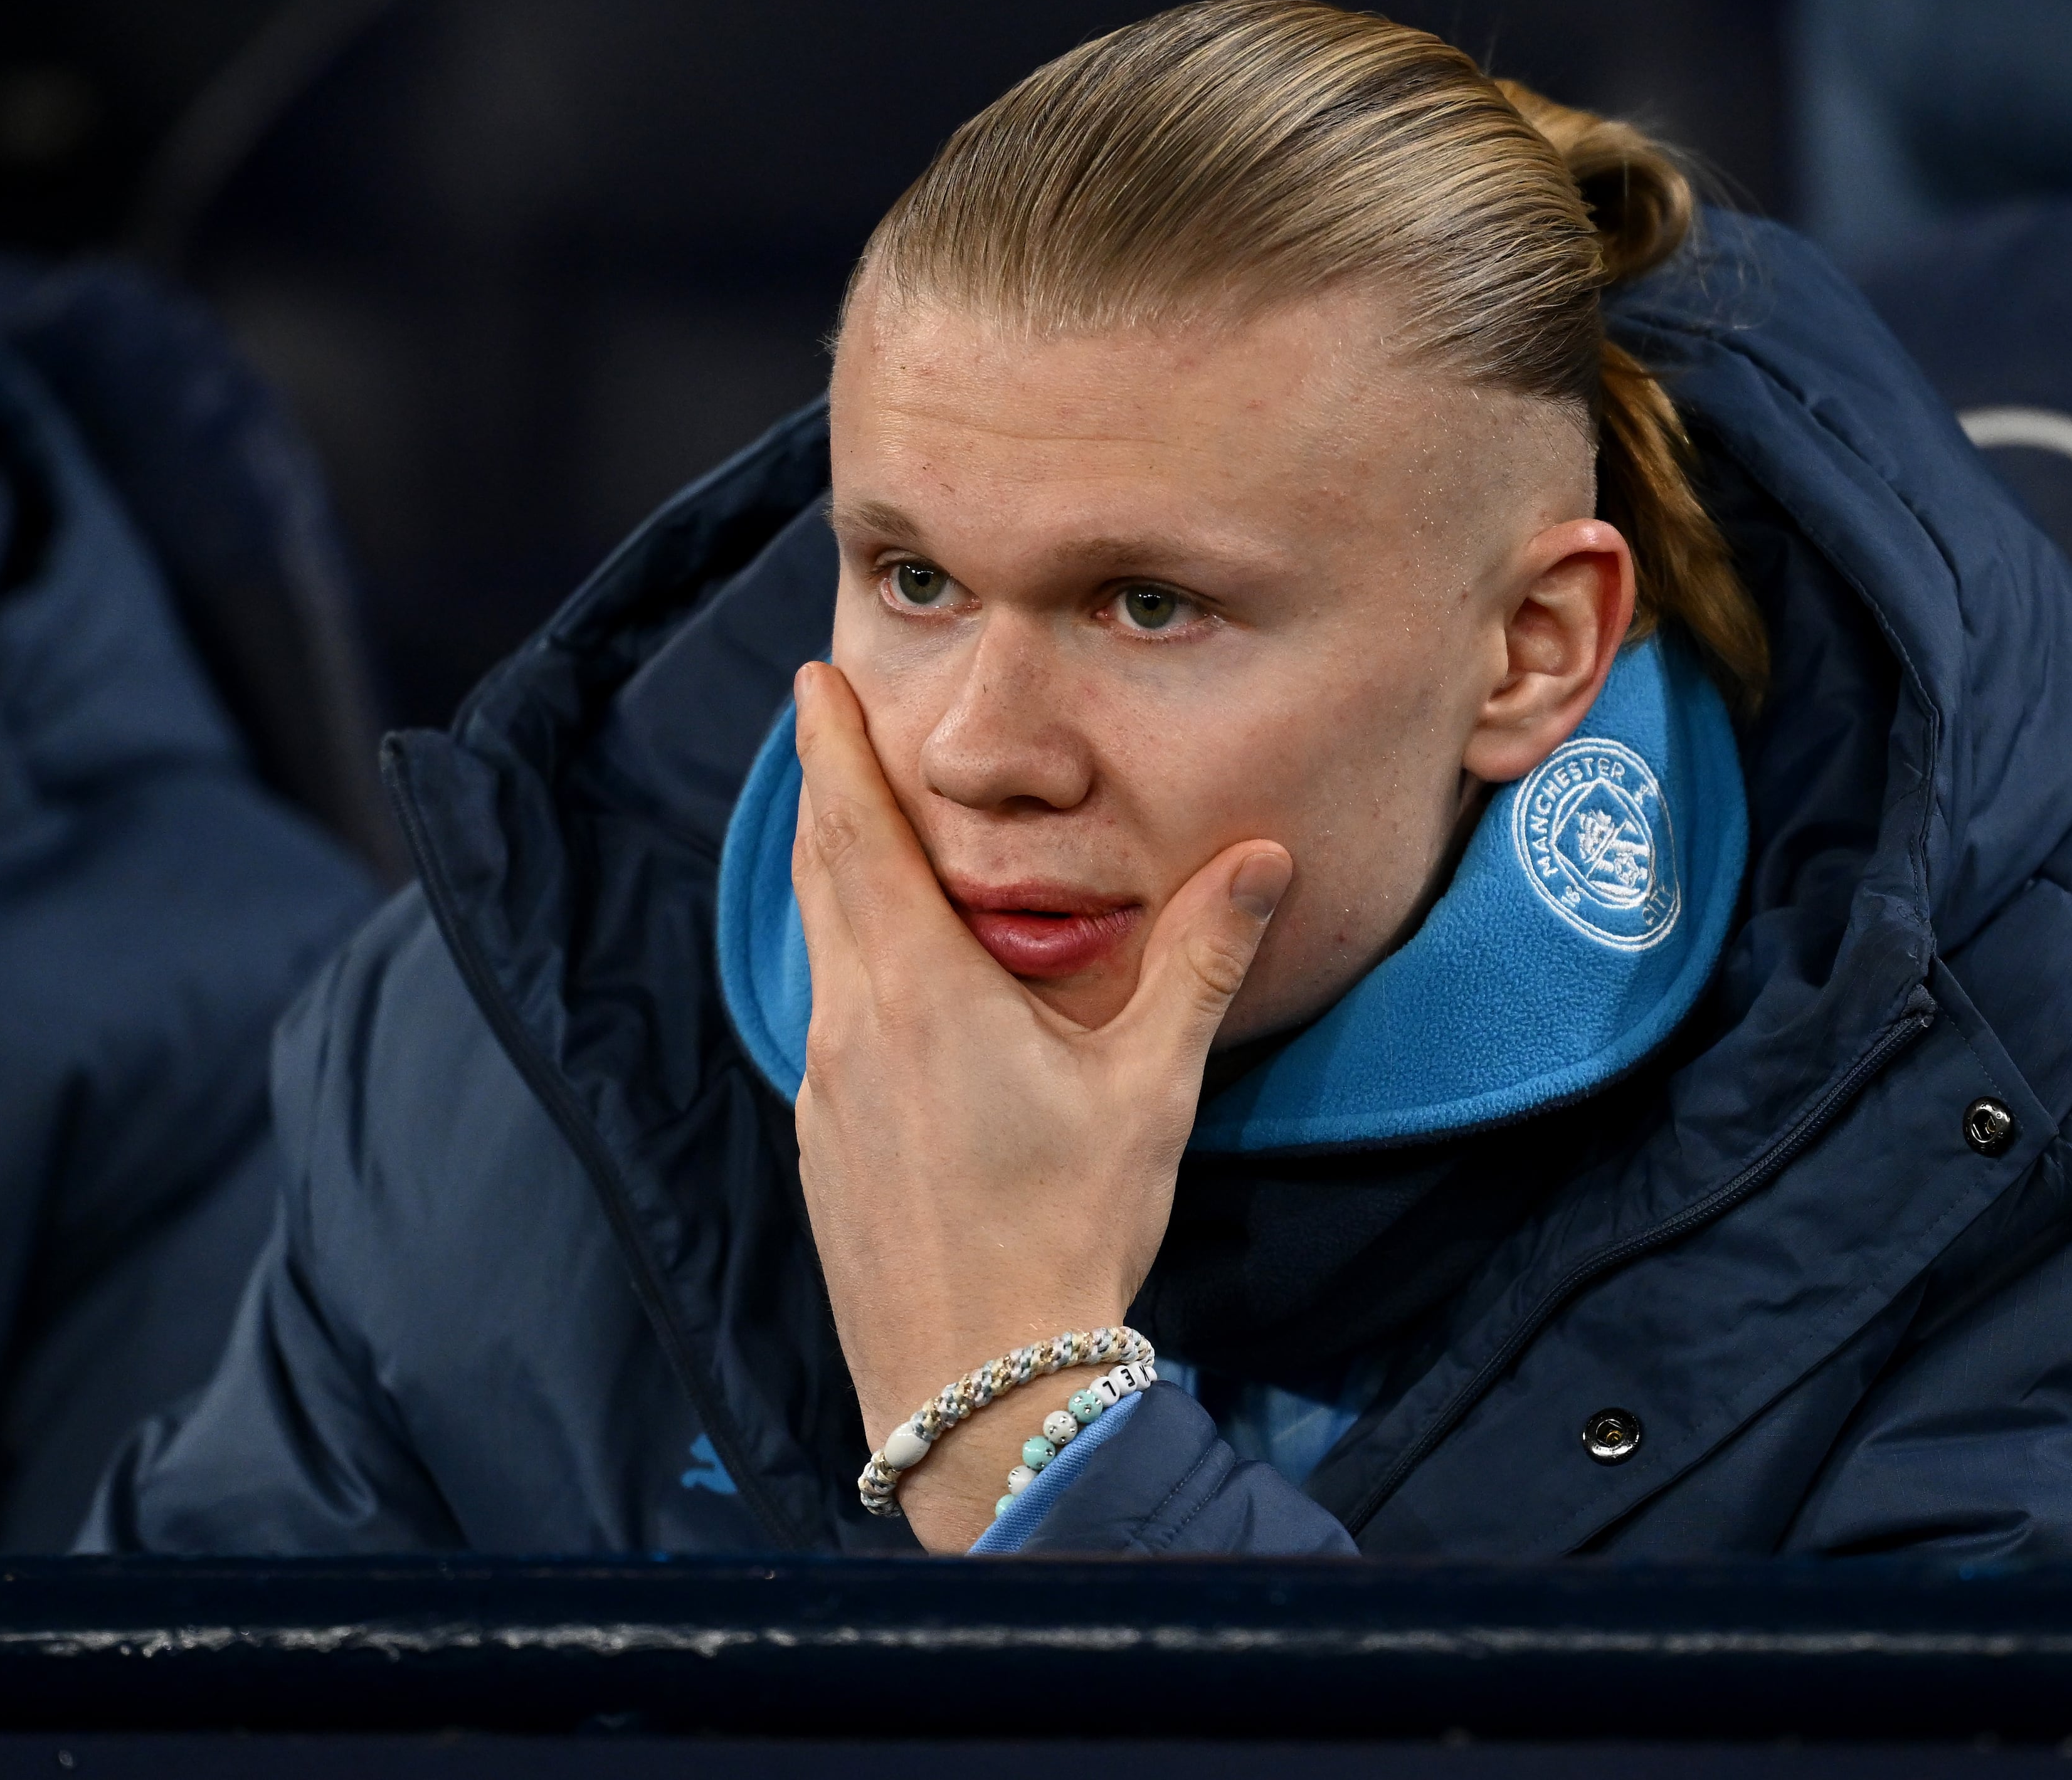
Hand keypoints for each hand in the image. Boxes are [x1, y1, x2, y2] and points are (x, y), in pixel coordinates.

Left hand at [788, 661, 1289, 1550]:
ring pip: (821, 954)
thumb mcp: (1150, 1089)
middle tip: (830, 730)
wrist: (978, 1387)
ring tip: (862, 841)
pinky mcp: (822, 1148)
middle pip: (822, 879)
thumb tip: (1260, 859)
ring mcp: (823, 1091)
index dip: (833, 750)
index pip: (856, 833)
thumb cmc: (1067, 1233)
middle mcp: (851, 1027)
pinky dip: (849, 969)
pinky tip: (894, 990)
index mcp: (918, 992)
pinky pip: (830, 1024)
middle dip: (827, 796)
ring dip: (837, 885)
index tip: (811, 683)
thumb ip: (1199, 963)